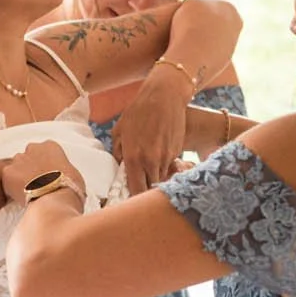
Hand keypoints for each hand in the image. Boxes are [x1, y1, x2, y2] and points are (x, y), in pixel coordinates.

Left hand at [0, 141, 82, 203]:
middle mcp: (32, 147)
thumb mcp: (73, 172)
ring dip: (19, 176)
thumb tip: (59, 176)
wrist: (55, 199)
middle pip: (27, 157)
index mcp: (50, 145)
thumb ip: (61, 168)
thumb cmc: (70, 188)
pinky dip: (11, 187)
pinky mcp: (7, 172)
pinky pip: (7, 180)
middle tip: (35, 183)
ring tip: (27, 191)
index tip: (46, 175)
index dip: (44, 165)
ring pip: (15, 167)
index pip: (44, 151)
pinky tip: (20, 196)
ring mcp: (18, 159)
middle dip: (29, 168)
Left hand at [111, 73, 193, 196]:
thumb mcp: (119, 130)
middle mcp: (151, 161)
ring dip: (156, 179)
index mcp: (133, 158)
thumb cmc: (138, 111)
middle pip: (150, 189)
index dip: (133, 198)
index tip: (130, 199)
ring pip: (162, 179)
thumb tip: (120, 166)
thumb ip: (118, 151)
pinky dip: (165, 167)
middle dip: (145, 191)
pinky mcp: (177, 152)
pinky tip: (160, 157)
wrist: (164, 96)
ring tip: (150, 172)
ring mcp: (166, 158)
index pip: (135, 190)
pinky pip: (170, 167)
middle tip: (140, 189)